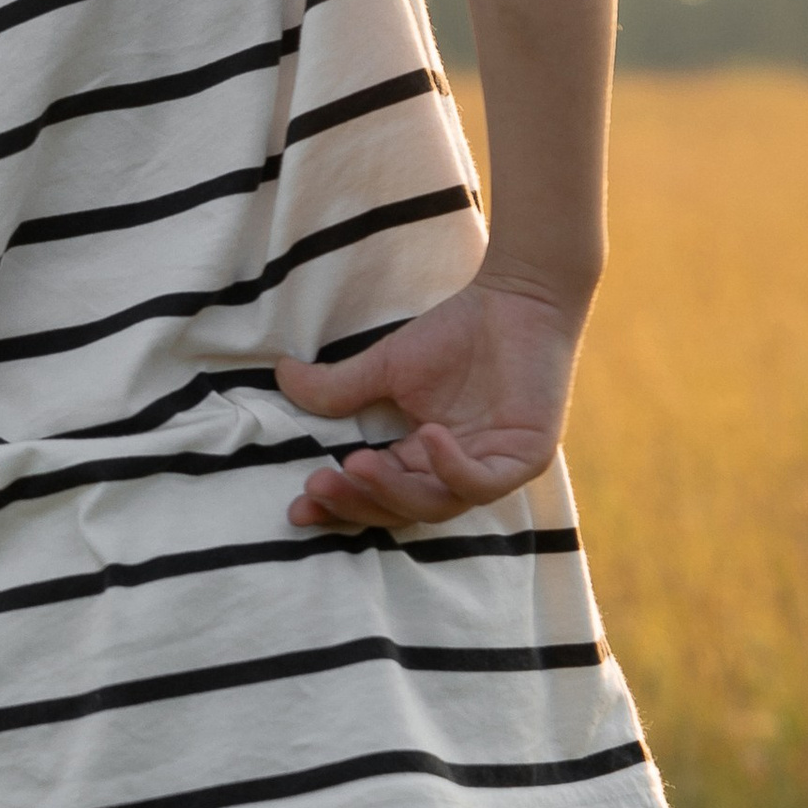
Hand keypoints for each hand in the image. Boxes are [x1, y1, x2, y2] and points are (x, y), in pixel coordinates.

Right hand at [277, 277, 587, 531]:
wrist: (517, 298)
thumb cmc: (456, 331)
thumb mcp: (386, 365)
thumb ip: (338, 386)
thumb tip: (281, 376)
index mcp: (422, 459)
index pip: (377, 496)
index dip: (338, 506)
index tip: (297, 507)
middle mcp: (455, 473)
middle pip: (402, 510)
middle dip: (359, 502)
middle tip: (320, 482)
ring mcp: (492, 469)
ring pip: (438, 504)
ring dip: (394, 490)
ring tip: (357, 463)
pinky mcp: (526, 458)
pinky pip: (484, 483)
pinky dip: (453, 468)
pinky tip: (427, 436)